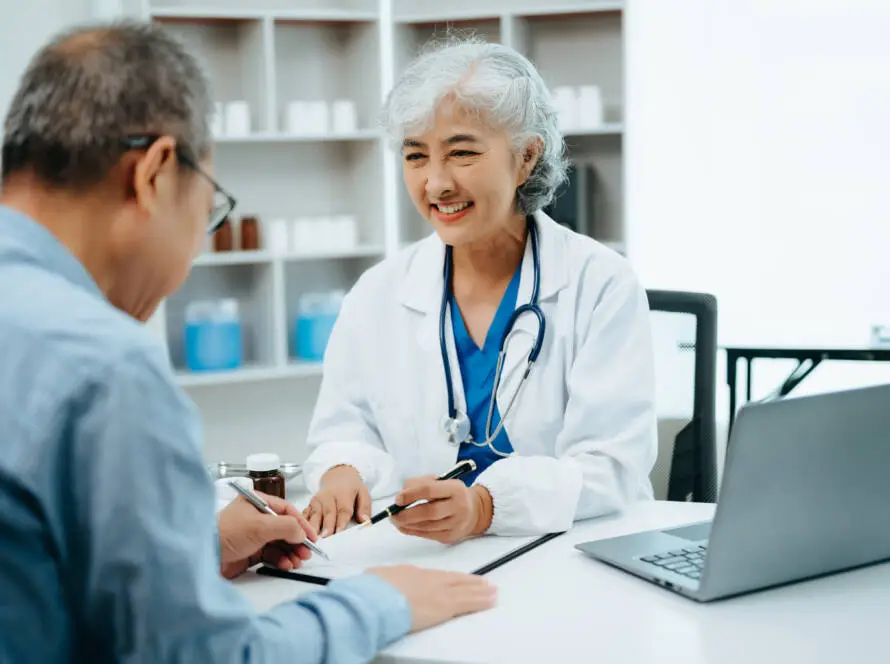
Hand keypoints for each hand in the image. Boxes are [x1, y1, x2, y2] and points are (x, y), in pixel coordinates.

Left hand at [217, 493, 317, 579]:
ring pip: (280, 543)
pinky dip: (281, 560)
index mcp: (257, 502)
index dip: (301, 523)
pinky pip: (272, 554)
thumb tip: (301, 533)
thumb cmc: (227, 533)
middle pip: (285, 528)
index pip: (286, 510)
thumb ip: (286, 526)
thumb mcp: (261, 525)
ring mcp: (253, 535)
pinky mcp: (250, 551)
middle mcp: (256, 517)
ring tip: (298, 561)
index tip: (312, 536)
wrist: (204, 556)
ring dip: (291, 552)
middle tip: (307, 552)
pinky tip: (286, 565)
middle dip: (298, 541)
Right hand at [303, 465, 370, 537]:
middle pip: (327, 514)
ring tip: (312, 540)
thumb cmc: (350, 488)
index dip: (341, 522)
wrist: (337, 476)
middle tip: (325, 539)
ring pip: (314, 516)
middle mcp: (327, 497)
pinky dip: (303, 525)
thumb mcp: (363, 493)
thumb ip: (364, 508)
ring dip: (312, 528)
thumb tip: (366, 521)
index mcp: (343, 493)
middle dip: (326, 527)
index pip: (343, 509)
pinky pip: (304, 516)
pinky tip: (301, 533)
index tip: (339, 532)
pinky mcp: (308, 506)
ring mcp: (316, 501)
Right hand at [369, 565, 496, 631]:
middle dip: (469, 580)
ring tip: (492, 590)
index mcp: (412, 572)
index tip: (454, 579)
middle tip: (483, 581)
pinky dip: (481, 600)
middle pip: (454, 579)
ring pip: (465, 589)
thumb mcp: (375, 580)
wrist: (376, 597)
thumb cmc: (372, 591)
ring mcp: (438, 590)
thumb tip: (379, 582)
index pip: (435, 576)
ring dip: (480, 590)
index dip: (448, 578)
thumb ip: (384, 581)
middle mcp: (428, 578)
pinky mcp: (445, 605)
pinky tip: (491, 600)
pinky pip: (469, 602)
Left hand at [391, 476, 493, 543]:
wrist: (473, 510)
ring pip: (427, 526)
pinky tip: (405, 527)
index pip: (429, 490)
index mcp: (455, 488)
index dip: (411, 495)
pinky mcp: (451, 536)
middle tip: (393, 515)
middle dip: (407, 514)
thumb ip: (419, 484)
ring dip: (408, 524)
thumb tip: (401, 497)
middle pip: (429, 512)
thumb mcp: (439, 481)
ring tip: (396, 520)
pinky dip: (413, 531)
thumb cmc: (449, 493)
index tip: (397, 499)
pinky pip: (429, 535)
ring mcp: (456, 523)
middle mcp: (459, 506)